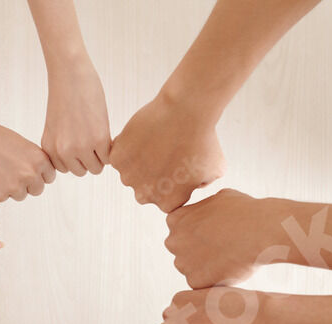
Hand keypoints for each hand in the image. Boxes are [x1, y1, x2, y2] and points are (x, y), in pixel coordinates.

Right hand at [0, 115, 55, 202]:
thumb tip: (43, 178)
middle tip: (10, 170)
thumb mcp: (25, 146)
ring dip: (11, 188)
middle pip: (36, 190)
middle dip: (27, 184)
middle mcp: (30, 175)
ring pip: (20, 195)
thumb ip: (36, 163)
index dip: (37, 174)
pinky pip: (3, 198)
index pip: (48, 178)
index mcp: (40, 160)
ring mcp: (15, 186)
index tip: (25, 168)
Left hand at [41, 61, 110, 175]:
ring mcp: (81, 147)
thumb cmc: (64, 96)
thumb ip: (62, 147)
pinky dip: (110, 148)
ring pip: (96, 168)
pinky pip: (109, 158)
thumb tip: (82, 164)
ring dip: (100, 155)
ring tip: (97, 135)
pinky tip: (104, 131)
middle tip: (90, 137)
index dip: (76, 156)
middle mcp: (62, 151)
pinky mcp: (99, 139)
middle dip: (88, 158)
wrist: (70, 74)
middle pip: (82, 171)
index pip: (67, 168)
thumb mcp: (55, 126)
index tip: (78, 139)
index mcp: (50, 149)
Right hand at [110, 92, 223, 212]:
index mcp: (167, 203)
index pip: (165, 198)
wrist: (186, 112)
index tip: (177, 166)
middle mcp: (145, 195)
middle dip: (153, 175)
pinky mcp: (117, 157)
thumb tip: (193, 186)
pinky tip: (144, 136)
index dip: (171, 182)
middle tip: (165, 153)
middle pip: (145, 188)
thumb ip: (201, 185)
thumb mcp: (214, 170)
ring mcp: (129, 176)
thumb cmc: (204, 139)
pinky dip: (128, 147)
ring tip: (156, 143)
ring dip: (139, 161)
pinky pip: (119, 155)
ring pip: (131, 172)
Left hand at [166, 189, 292, 287]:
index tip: (215, 233)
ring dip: (205, 266)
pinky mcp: (195, 281)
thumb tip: (204, 212)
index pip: (180, 230)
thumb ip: (203, 208)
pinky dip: (213, 280)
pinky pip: (202, 283)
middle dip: (197, 250)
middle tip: (221, 248)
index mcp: (175, 219)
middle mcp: (173, 241)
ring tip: (227, 259)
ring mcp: (182, 263)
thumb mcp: (219, 199)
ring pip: (190, 268)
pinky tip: (229, 270)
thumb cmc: (246, 212)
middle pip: (182, 249)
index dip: (199, 232)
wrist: (261, 232)